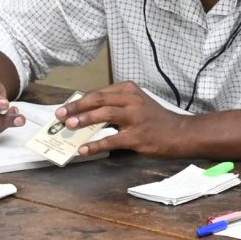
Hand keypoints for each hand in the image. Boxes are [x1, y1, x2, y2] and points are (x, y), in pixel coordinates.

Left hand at [51, 81, 200, 158]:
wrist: (179, 133)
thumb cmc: (155, 119)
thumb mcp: (136, 103)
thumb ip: (115, 105)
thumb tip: (86, 114)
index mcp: (128, 90)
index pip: (98, 93)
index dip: (79, 100)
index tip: (65, 107)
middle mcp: (131, 100)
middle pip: (98, 100)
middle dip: (76, 107)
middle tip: (60, 115)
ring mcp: (135, 118)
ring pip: (103, 115)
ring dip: (83, 120)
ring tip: (68, 126)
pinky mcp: (137, 136)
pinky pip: (111, 140)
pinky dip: (95, 145)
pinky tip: (83, 149)